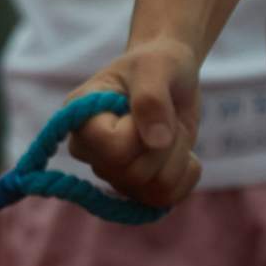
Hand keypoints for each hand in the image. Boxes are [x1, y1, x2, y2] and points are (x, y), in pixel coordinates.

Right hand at [69, 38, 203, 207]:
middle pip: (134, 174)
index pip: (111, 149)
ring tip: (170, 128)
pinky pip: (164, 201)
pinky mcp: (136, 187)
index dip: (140, 133)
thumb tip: (156, 142)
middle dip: (166, 144)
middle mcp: (89, 151)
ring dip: (177, 157)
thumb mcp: (157, 67)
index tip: (147, 104)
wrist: (172, 76)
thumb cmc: (157, 64)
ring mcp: (112, 173)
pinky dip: (185, 176)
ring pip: (153, 190)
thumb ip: (151, 98)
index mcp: (80, 119)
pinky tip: (183, 153)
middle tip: (166, 112)